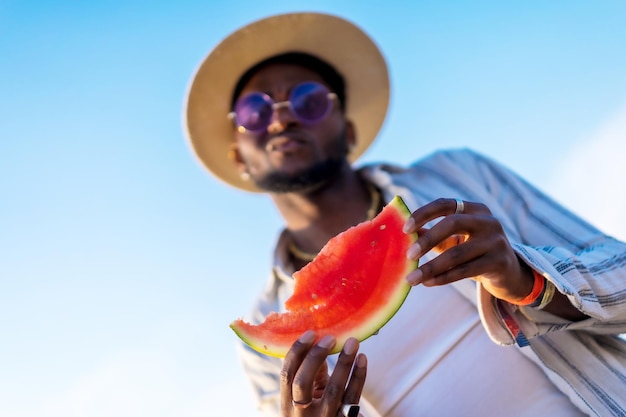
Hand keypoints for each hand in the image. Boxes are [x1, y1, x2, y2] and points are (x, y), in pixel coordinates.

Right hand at [281, 331, 366, 416]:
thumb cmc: (319, 412)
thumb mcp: (309, 396)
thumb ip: (311, 373)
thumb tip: (319, 341)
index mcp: (288, 405)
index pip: (286, 375)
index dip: (296, 352)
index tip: (310, 333)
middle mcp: (303, 415)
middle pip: (302, 383)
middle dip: (314, 357)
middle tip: (330, 338)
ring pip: (333, 390)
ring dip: (343, 362)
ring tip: (352, 342)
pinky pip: (353, 397)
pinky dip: (358, 376)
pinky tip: (362, 358)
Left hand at [402, 198, 533, 302]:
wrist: (508, 274)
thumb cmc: (473, 253)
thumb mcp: (453, 240)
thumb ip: (430, 235)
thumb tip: (399, 233)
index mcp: (474, 209)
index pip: (445, 204)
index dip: (423, 213)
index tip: (404, 228)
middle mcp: (488, 221)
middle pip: (452, 224)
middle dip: (428, 239)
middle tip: (408, 255)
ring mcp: (496, 241)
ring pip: (457, 253)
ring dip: (431, 267)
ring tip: (412, 278)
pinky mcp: (499, 262)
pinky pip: (465, 271)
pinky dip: (443, 278)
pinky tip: (428, 283)